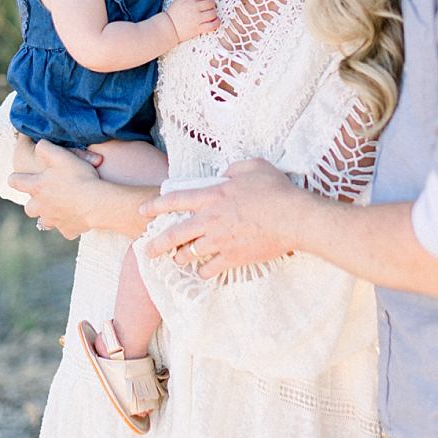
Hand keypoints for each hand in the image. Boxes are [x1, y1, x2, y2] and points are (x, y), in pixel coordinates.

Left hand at [9, 137, 101, 239]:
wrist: (96, 202)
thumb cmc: (79, 177)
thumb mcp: (62, 156)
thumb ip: (46, 148)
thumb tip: (38, 144)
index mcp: (37, 187)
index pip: (15, 182)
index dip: (15, 178)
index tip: (17, 177)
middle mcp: (41, 206)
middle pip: (28, 208)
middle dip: (34, 202)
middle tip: (44, 195)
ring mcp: (54, 220)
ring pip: (44, 222)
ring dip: (49, 215)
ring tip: (60, 207)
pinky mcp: (67, 230)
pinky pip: (65, 230)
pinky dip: (68, 225)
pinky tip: (77, 218)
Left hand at [140, 160, 299, 277]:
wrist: (293, 218)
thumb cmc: (275, 190)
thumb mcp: (252, 166)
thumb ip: (233, 168)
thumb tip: (223, 174)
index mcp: (212, 196)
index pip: (175, 200)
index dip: (155, 205)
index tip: (143, 211)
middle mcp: (210, 220)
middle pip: (174, 234)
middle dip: (157, 243)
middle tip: (147, 250)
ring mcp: (220, 241)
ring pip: (189, 253)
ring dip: (181, 257)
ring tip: (178, 259)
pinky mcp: (233, 258)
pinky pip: (210, 269)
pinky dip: (204, 271)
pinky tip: (203, 271)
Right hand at [165, 0, 218, 42]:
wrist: (168, 27)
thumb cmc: (173, 14)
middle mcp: (193, 7)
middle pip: (211, 2)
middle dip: (211, 5)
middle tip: (209, 8)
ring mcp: (196, 18)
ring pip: (213, 13)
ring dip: (214, 14)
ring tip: (210, 15)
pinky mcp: (198, 28)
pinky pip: (212, 25)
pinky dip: (216, 23)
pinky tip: (215, 22)